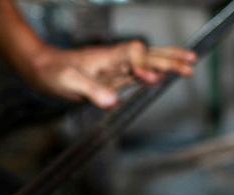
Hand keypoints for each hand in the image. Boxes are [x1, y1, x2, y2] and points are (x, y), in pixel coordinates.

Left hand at [23, 40, 195, 108]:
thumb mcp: (70, 83)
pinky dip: (153, 72)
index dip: (143, 63)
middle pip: (148, 53)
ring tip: (190, 65)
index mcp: (107, 56)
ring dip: (167, 62)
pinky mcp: (114, 76)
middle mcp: (115, 59)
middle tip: (191, 63)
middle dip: (169, 58)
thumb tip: (113, 102)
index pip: (134, 52)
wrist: (43, 69)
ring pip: (147, 61)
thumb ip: (91, 91)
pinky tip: (164, 75)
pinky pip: (138, 72)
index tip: (149, 77)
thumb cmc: (54, 73)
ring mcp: (116, 67)